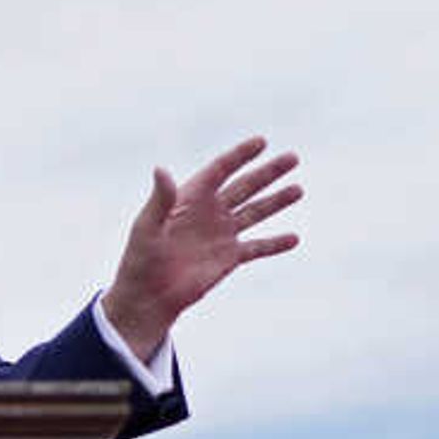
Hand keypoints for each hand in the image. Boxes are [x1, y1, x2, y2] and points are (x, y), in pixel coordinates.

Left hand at [99, 136, 300, 358]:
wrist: (148, 296)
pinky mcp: (229, 258)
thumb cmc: (140, 259)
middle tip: (293, 157)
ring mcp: (222, 234)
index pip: (220, 170)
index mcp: (190, 197)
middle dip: (268, 172)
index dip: (240, 155)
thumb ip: (160, 200)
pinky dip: (275, 244)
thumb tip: (161, 169)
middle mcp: (210, 211)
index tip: (261, 142)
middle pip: (245, 186)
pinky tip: (293, 238)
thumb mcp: (147, 227)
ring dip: (277, 201)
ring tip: (298, 190)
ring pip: (255, 212)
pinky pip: (257, 247)